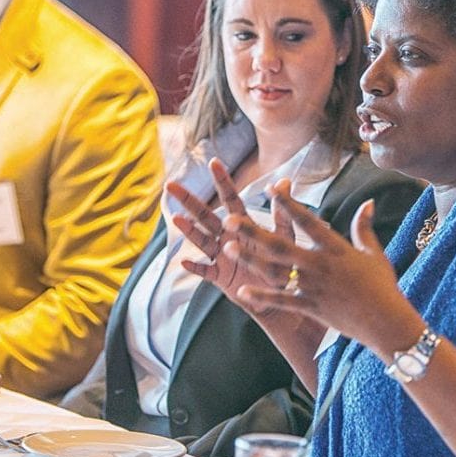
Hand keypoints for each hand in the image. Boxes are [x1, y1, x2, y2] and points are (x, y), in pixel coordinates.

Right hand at [166, 158, 293, 307]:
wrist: (280, 294)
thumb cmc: (282, 263)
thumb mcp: (284, 236)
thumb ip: (282, 212)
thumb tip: (284, 181)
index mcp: (243, 224)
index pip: (230, 199)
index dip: (222, 181)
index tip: (213, 162)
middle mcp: (227, 237)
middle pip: (205, 215)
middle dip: (189, 200)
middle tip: (171, 184)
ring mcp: (221, 256)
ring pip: (201, 240)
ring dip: (189, 230)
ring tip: (176, 218)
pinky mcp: (221, 277)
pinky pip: (205, 271)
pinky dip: (195, 267)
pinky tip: (184, 261)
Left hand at [224, 179, 415, 347]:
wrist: (387, 323)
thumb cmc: (382, 286)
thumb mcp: (373, 253)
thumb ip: (364, 227)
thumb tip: (369, 202)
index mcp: (335, 248)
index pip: (307, 221)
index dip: (288, 203)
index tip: (270, 187)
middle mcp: (320, 265)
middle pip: (280, 245)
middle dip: (254, 232)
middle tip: (230, 220)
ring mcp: (313, 287)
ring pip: (275, 271)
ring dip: (250, 259)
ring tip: (227, 247)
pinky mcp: (311, 307)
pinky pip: (282, 301)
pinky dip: (262, 297)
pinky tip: (241, 292)